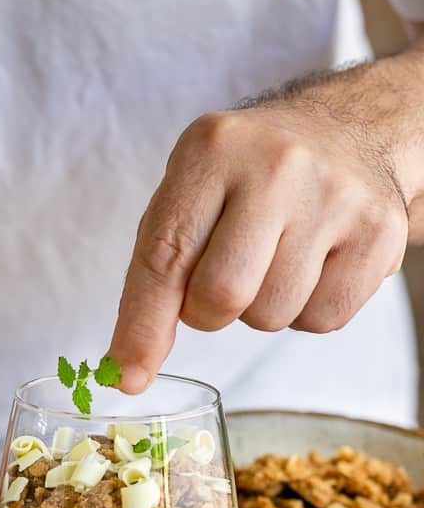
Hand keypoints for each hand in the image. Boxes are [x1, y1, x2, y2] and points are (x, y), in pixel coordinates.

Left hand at [109, 90, 410, 391]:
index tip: (127, 376)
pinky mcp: (379, 233)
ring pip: (272, 316)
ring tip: (274, 259)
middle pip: (221, 296)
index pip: (165, 255)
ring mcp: (335, 197)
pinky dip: (305, 311)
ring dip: (259, 309)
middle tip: (219, 285)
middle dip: (208, 314)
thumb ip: (156, 270)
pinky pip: (322, 320)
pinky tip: (311, 265)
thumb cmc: (249, 178)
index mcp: (212, 149)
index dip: (142, 326)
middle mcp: (276, 166)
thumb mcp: (191, 193)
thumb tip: (129, 369)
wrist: (347, 131)